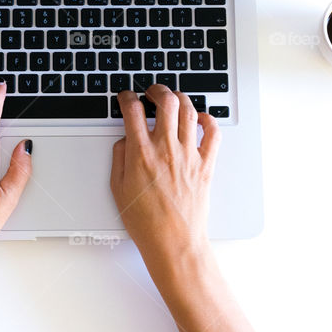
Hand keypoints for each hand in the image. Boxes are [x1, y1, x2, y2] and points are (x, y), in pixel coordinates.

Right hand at [110, 86, 219, 262]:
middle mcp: (166, 149)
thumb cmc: (146, 221)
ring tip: (173, 100)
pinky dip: (208, 120)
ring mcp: (189, 155)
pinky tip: (200, 119)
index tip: (126, 97)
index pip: (132, 110)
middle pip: (166, 101)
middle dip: (157, 89)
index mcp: (141, 154)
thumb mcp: (118, 189)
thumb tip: (124, 140)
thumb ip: (119, 158)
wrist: (174, 242)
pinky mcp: (205, 164)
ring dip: (180, 98)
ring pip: (189, 110)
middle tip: (152, 92)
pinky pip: (213, 133)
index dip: (127, 97)